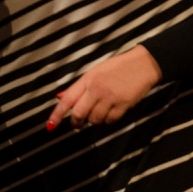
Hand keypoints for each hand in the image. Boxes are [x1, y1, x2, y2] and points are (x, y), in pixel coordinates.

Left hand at [47, 46, 162, 130]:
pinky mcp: (123, 105)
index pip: (67, 100)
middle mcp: (96, 89)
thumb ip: (78, 87)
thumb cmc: (118, 67)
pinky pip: (110, 121)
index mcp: (88, 79)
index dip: (56, 115)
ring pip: (94, 120)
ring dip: (94, 120)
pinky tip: (112, 111)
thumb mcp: (95, 72)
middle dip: (76, 123)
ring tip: (100, 111)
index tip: (50, 126)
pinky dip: (108, 120)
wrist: (143, 64)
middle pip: (78, 114)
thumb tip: (60, 97)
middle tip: (78, 124)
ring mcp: (110, 98)